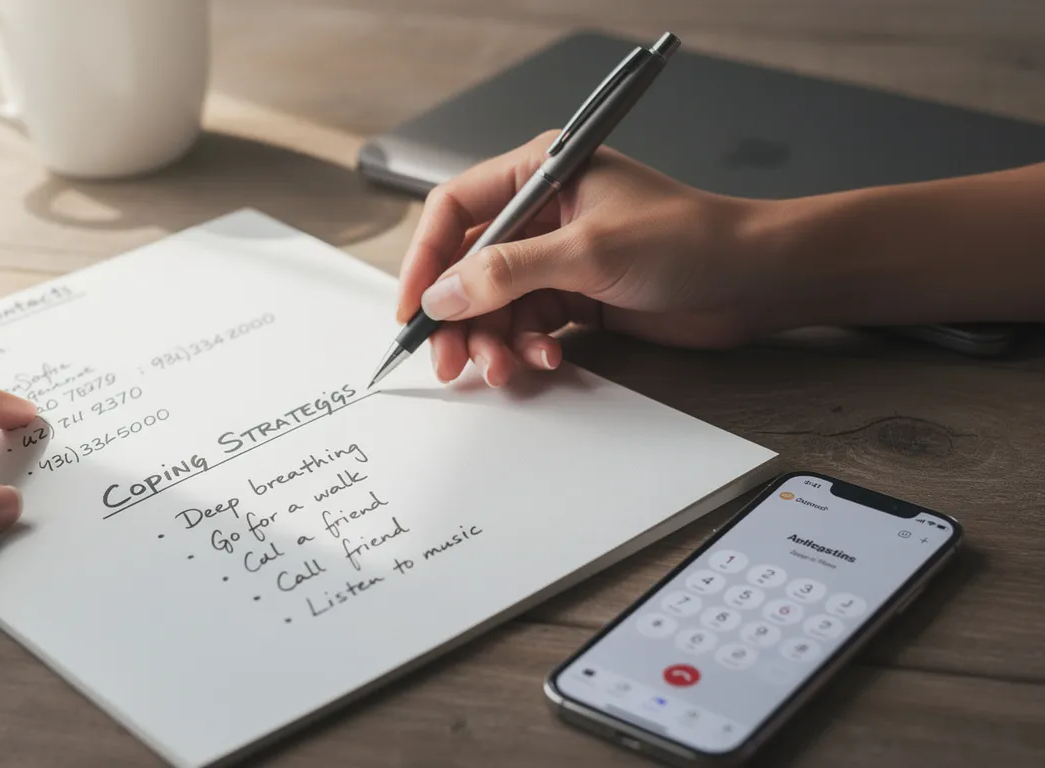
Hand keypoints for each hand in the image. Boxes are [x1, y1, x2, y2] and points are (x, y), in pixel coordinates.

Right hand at [395, 130, 771, 385]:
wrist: (754, 279)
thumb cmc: (690, 239)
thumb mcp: (590, 251)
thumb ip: (509, 272)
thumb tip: (443, 294)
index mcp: (540, 173)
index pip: (456, 209)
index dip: (426, 259)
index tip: (413, 308)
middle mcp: (541, 214)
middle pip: (468, 266)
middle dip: (456, 316)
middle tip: (449, 359)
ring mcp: (557, 257)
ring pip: (494, 304)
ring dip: (492, 341)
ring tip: (503, 368)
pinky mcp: (575, 296)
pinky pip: (526, 325)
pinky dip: (526, 347)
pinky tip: (543, 359)